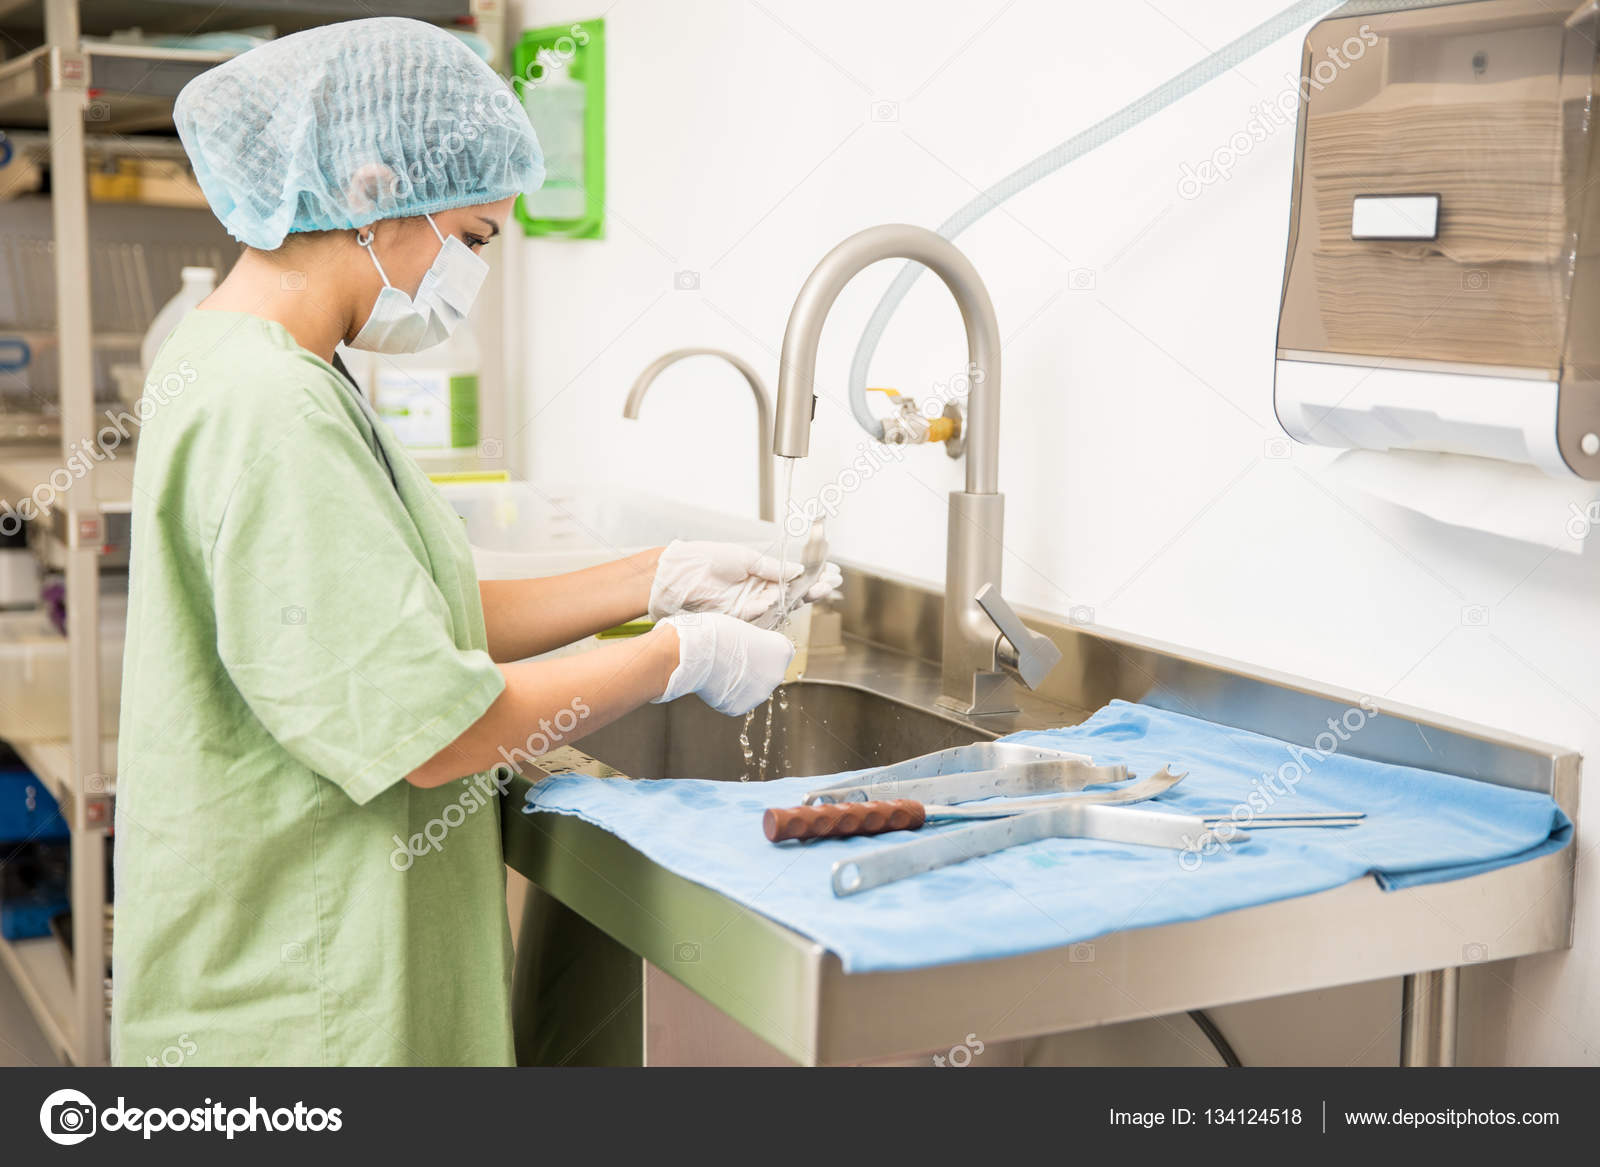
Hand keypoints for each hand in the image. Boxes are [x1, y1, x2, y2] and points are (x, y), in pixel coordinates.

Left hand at [647, 539, 841, 625]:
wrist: (682, 575)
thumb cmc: (709, 560)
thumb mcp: (746, 557)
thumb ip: (772, 567)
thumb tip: (797, 570)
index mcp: (760, 572)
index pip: (792, 576)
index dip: (811, 575)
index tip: (830, 571)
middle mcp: (759, 590)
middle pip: (793, 592)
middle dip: (814, 588)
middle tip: (834, 583)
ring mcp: (752, 604)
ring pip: (784, 604)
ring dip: (803, 598)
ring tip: (823, 588)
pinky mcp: (742, 618)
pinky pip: (764, 614)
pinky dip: (773, 606)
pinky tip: (784, 598)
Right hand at [653, 613, 793, 715]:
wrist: (696, 653)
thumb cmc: (717, 634)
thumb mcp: (743, 630)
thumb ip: (754, 644)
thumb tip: (751, 653)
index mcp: (782, 651)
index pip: (780, 653)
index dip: (762, 649)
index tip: (749, 647)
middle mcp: (777, 675)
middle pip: (766, 673)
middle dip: (753, 668)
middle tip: (730, 658)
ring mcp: (760, 694)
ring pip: (750, 688)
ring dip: (739, 682)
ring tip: (719, 668)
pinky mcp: (741, 708)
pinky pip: (734, 700)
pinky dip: (726, 693)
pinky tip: (714, 681)